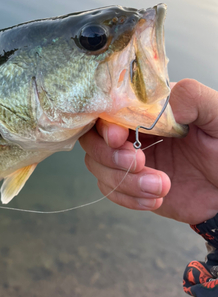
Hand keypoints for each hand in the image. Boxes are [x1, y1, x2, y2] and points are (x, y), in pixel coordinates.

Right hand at [79, 79, 217, 224]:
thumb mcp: (217, 114)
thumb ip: (191, 97)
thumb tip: (158, 103)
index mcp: (147, 108)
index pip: (108, 108)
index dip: (105, 123)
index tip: (119, 137)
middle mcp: (131, 130)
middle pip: (91, 138)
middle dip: (109, 154)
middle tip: (140, 162)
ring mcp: (127, 158)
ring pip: (97, 166)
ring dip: (125, 180)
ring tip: (162, 187)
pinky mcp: (129, 184)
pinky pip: (110, 190)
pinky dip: (129, 198)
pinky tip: (156, 199)